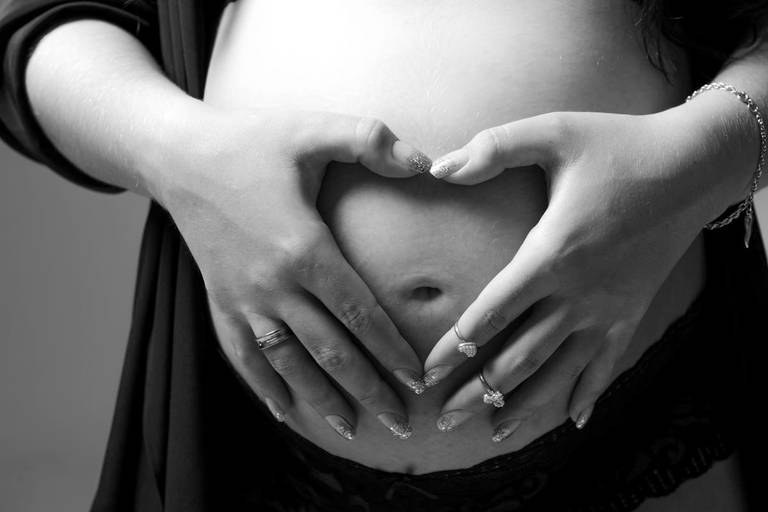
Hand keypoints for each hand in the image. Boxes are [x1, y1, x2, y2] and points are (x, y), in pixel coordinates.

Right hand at [152, 105, 430, 439]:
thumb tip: (428, 161)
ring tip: (352, 429)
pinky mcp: (219, 302)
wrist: (180, 157)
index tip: (418, 378)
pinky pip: (242, 357)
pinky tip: (285, 411)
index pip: (360, 314)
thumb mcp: (314, 129)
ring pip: (289, 365)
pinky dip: (264, 387)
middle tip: (402, 422)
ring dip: (322, 400)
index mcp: (304, 248)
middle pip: (331, 352)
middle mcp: (273, 285)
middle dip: (369, 390)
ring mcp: (242, 299)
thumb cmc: (252, 142)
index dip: (392, 350)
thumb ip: (372, 139)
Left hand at [422, 110, 725, 441]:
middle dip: (478, 392)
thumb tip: (437, 166)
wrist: (695, 166)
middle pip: (519, 357)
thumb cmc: (619, 146)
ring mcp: (608, 310)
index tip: (428, 373)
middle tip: (445, 420)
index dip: (455, 347)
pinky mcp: (632, 314)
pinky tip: (573, 422)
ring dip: (524, 406)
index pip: (492, 313)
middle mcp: (579, 293)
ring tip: (493, 434)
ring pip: (559, 373)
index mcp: (553, 253)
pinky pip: (607, 367)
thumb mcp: (554, 133)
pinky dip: (588, 396)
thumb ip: (493, 149)